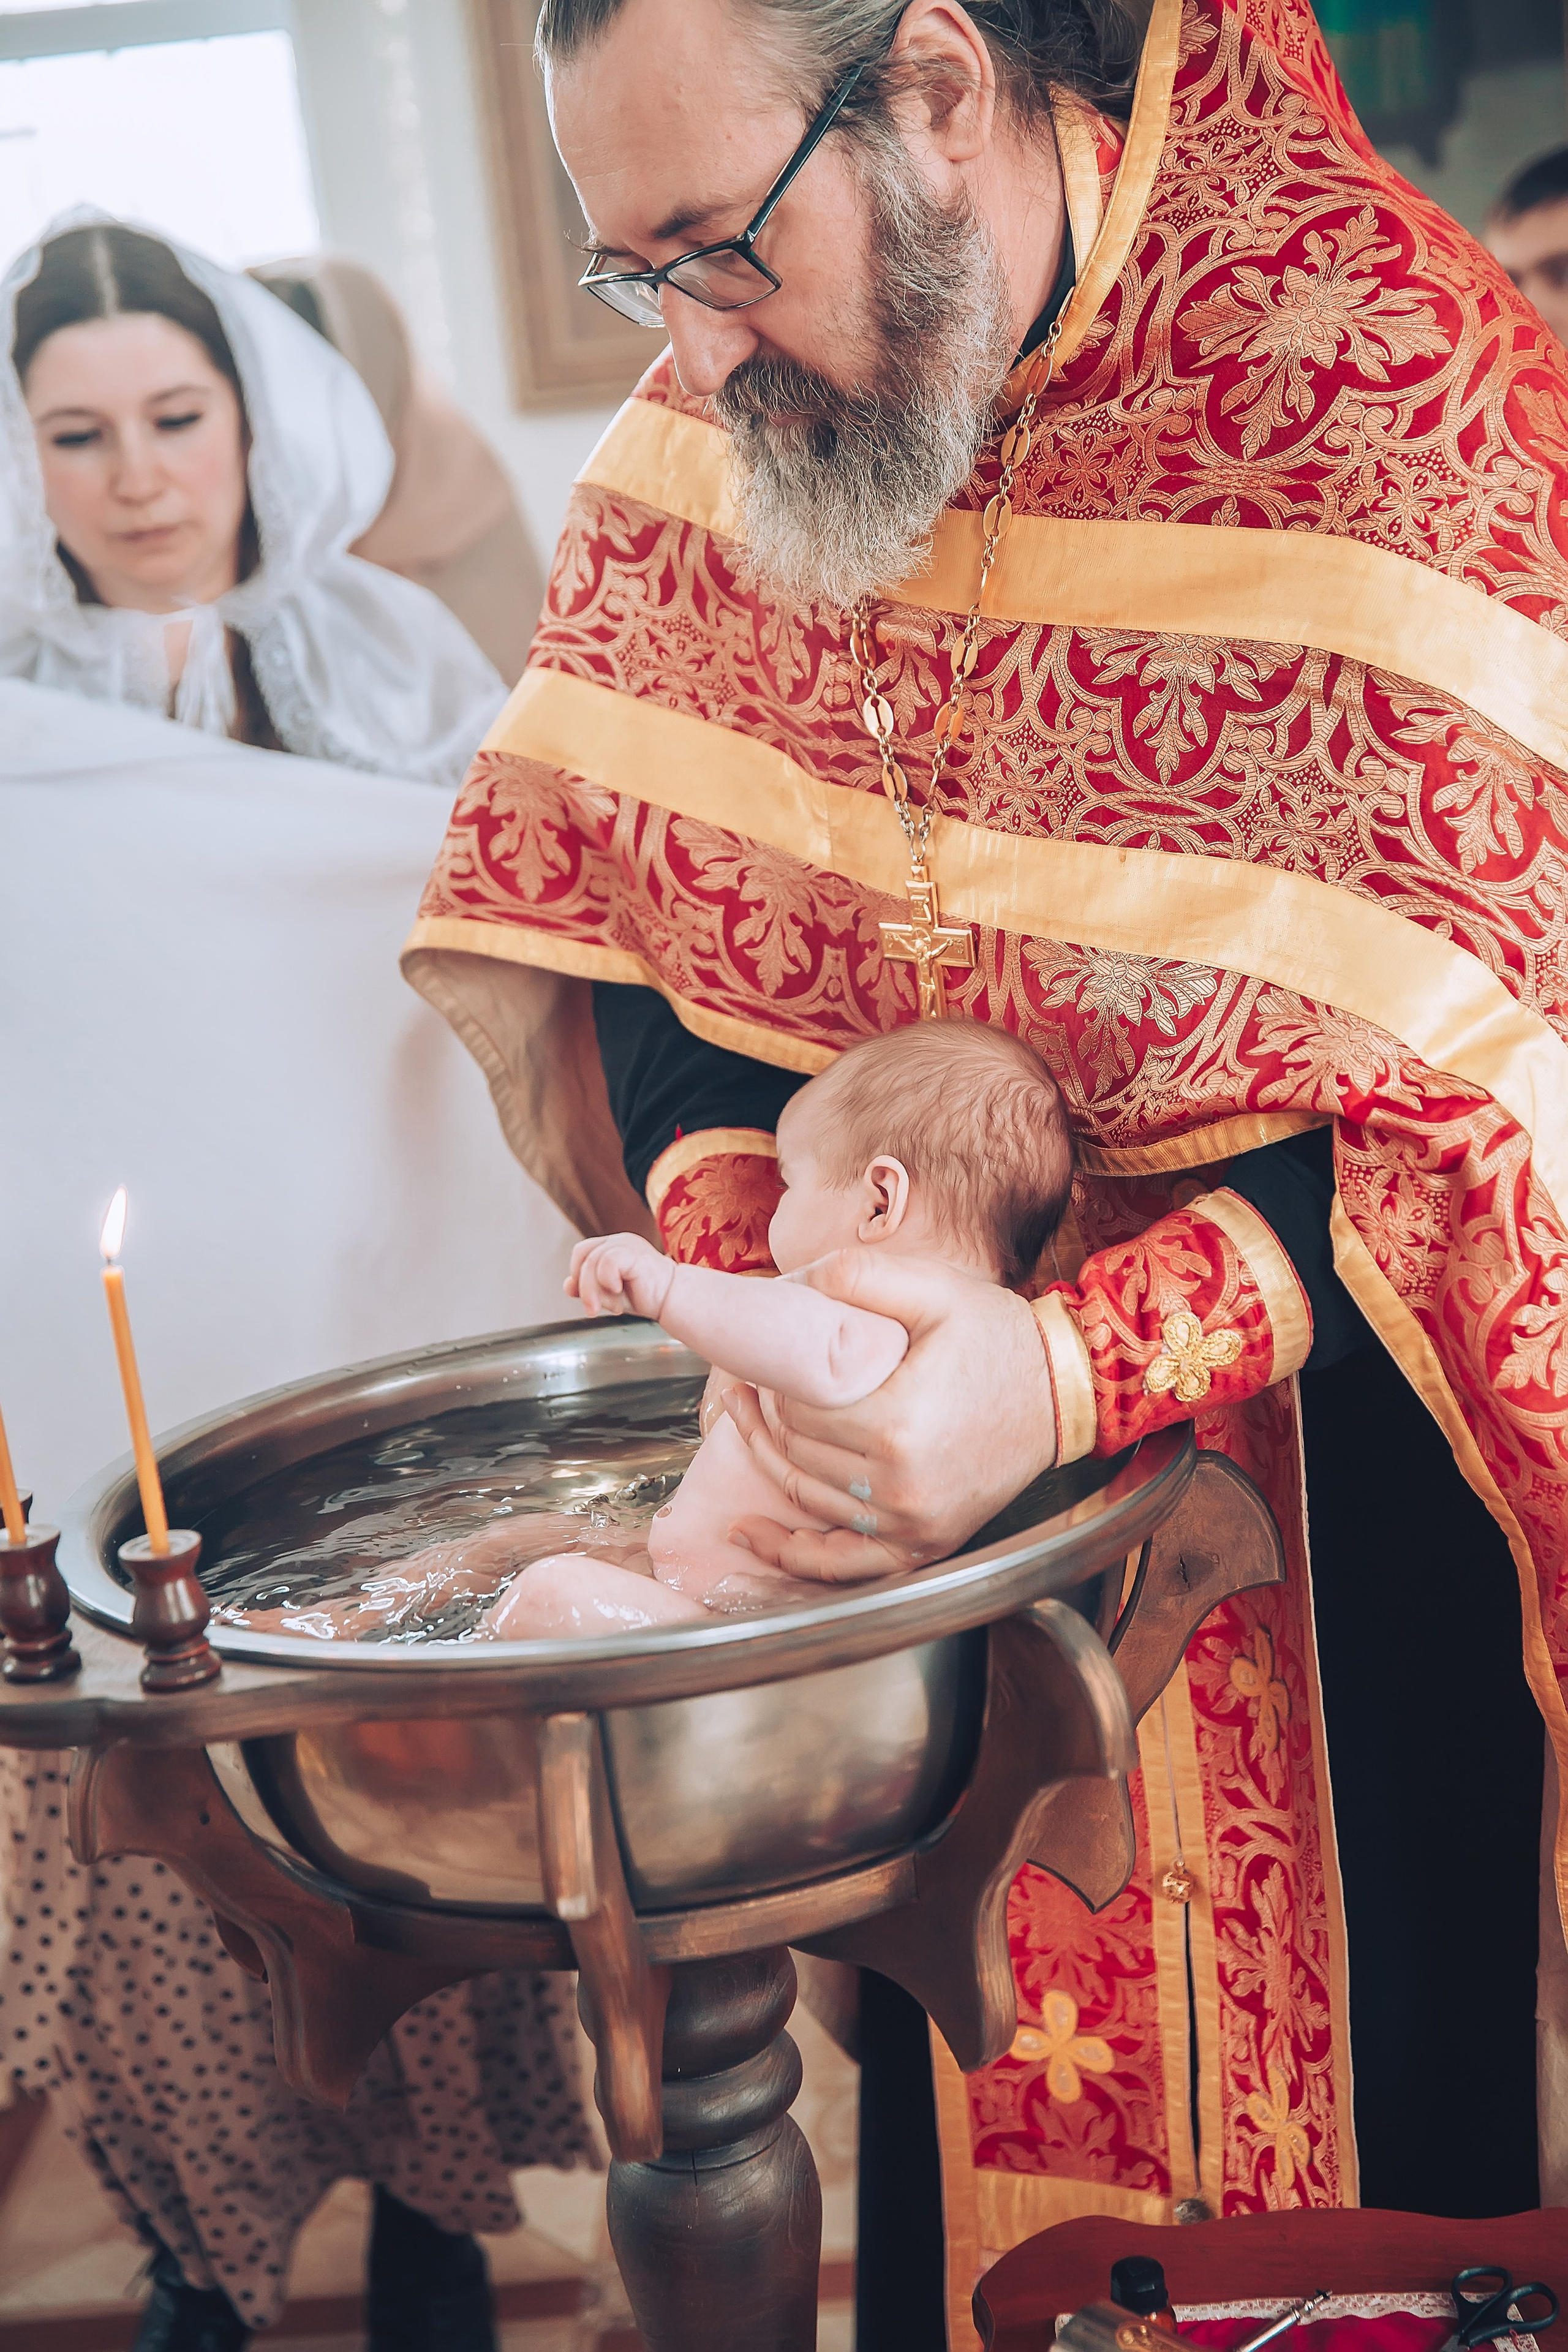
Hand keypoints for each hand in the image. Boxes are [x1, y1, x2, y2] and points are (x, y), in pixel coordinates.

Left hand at [567, 1232, 676, 1319]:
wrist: (672, 1301)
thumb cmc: (647, 1296)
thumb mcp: (610, 1293)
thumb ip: (589, 1287)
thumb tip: (567, 1285)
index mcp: (612, 1246)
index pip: (581, 1253)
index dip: (578, 1275)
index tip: (589, 1298)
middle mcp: (618, 1241)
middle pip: (582, 1255)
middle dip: (583, 1286)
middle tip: (593, 1308)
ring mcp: (626, 1244)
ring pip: (592, 1262)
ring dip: (595, 1290)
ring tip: (613, 1306)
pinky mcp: (634, 1252)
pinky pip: (607, 1262)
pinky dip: (608, 1281)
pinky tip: (620, 1291)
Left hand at [725, 1251, 1057, 1578]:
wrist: (1065, 1391)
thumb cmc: (998, 1337)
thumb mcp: (932, 1288)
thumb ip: (855, 1277)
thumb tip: (784, 1286)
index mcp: (898, 1423)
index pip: (797, 1409)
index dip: (769, 1384)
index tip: (758, 1363)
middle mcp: (901, 1486)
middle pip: (797, 1453)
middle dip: (761, 1419)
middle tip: (743, 1387)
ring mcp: (913, 1524)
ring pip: (807, 1500)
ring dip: (768, 1464)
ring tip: (748, 1427)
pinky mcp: (923, 1545)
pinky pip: (841, 1564)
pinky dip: (792, 1554)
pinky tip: (754, 1536)